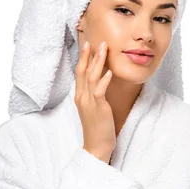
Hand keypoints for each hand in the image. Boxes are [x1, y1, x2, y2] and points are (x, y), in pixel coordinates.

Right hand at [74, 41, 114, 162]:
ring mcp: (88, 103)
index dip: (83, 58)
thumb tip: (102, 82)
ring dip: (97, 62)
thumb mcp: (94, 109)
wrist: (96, 147)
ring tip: (104, 49)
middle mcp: (82, 97)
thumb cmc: (98, 129)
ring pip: (90, 77)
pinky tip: (110, 72)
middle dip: (88, 55)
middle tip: (93, 41)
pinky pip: (99, 91)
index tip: (87, 45)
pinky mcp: (98, 109)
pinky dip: (104, 80)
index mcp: (80, 97)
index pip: (79, 73)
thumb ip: (95, 95)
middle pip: (82, 71)